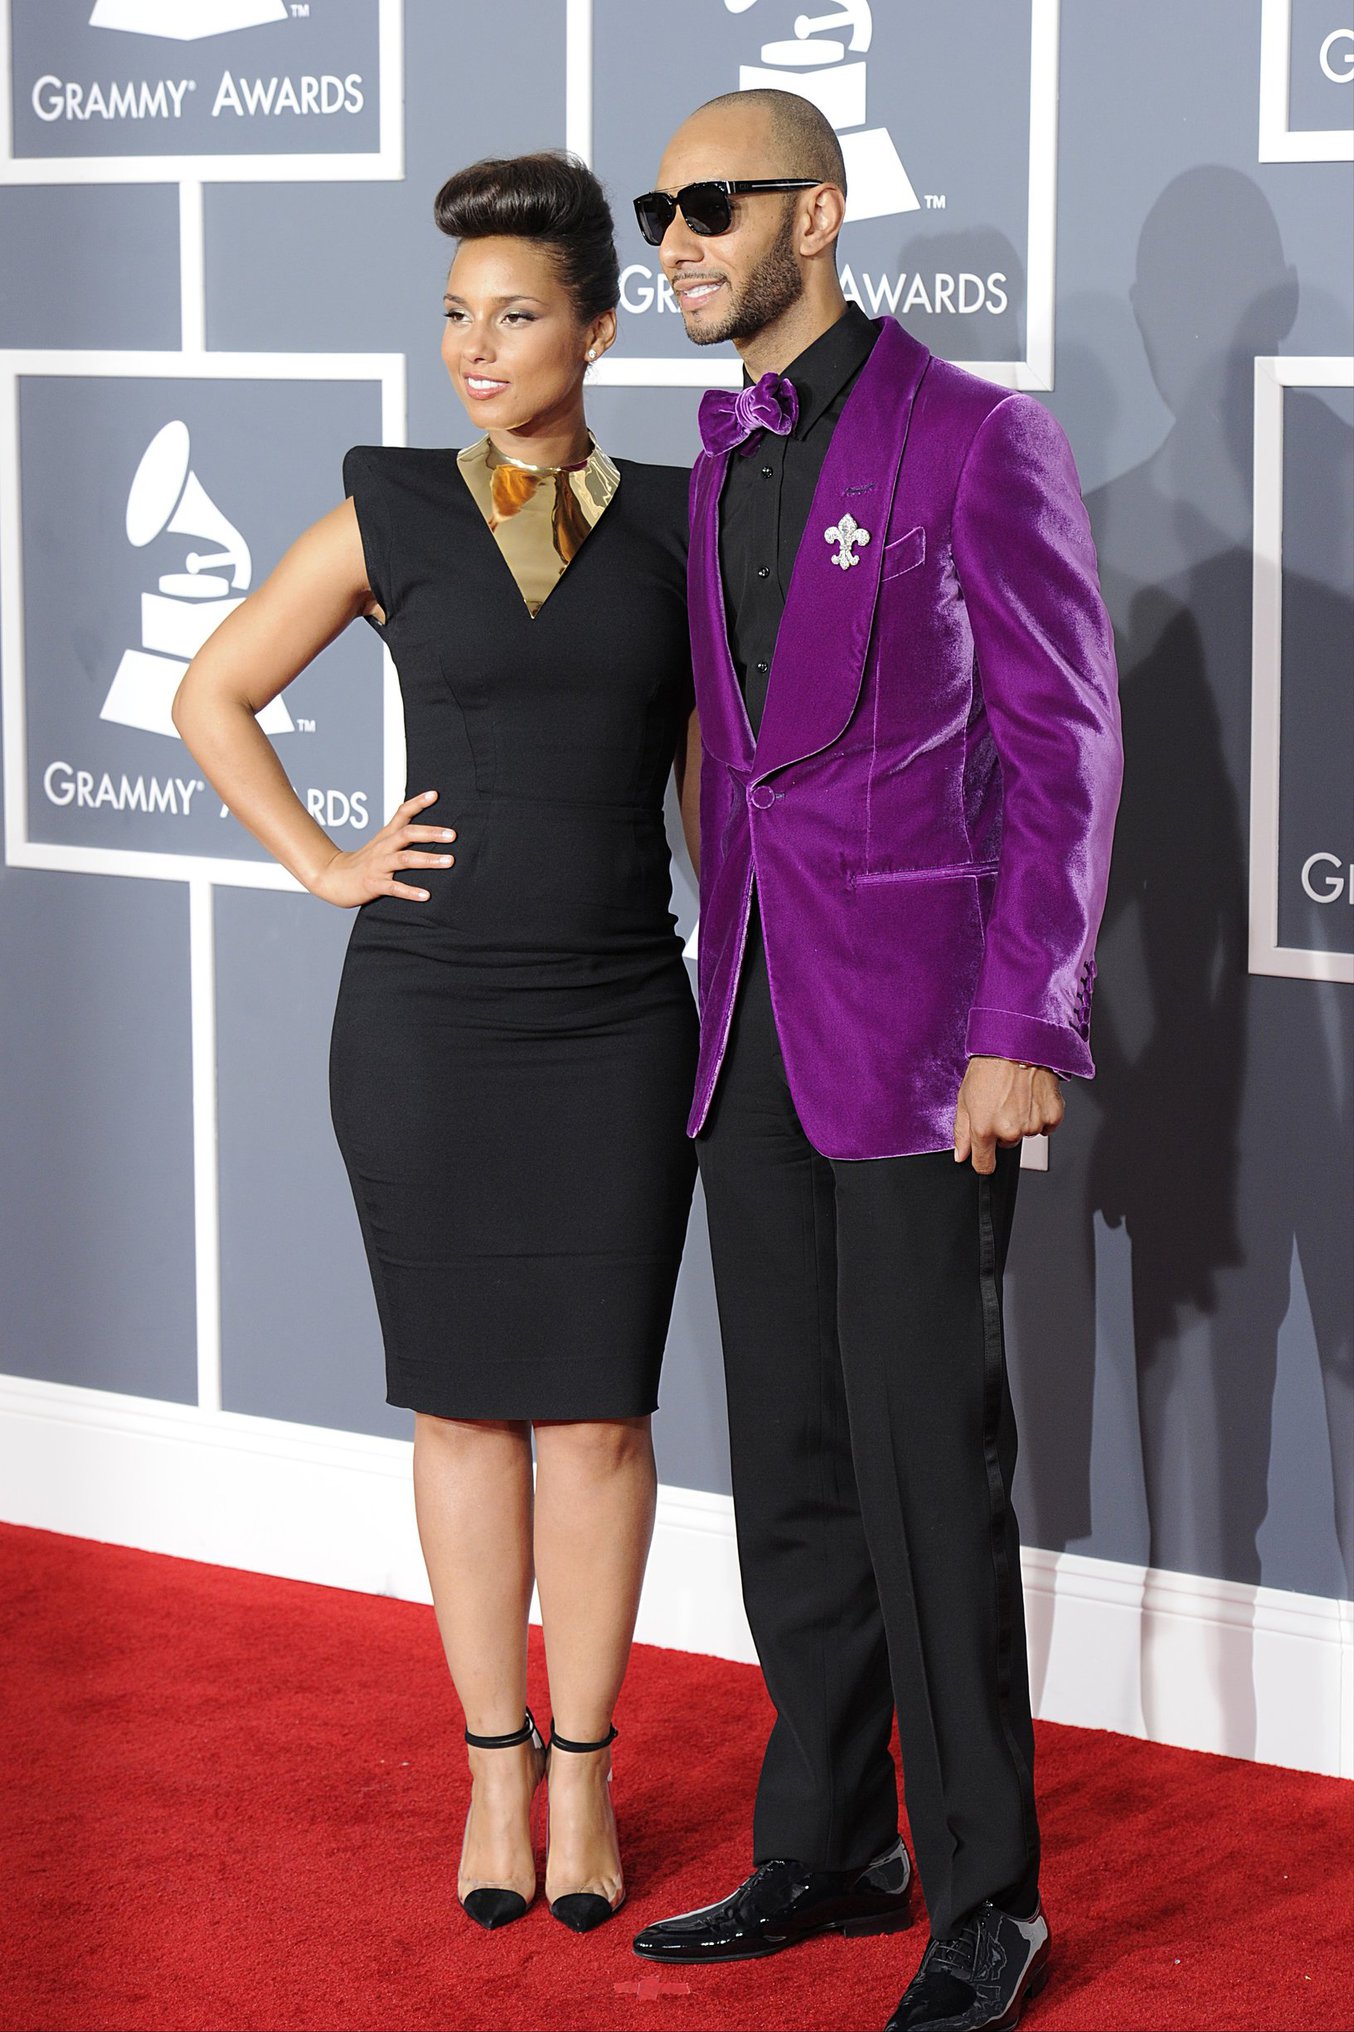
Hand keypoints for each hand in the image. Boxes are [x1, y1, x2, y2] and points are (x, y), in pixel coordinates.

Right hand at [309, 790, 455, 907]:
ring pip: (404, 859)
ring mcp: (378, 865)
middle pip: (407, 834)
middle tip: (453, 835)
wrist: (333, 878)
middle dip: (431, 833)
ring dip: (428, 860)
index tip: (434, 795)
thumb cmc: (363, 862)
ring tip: (449, 861)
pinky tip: (426, 895)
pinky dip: (411, 891)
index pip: (401, 813)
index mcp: (386, 836)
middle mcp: (383, 847)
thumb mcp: (381, 842)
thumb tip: (424, 824)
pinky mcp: (374, 884)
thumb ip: (400, 832)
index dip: (417, 803)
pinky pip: (394, 888)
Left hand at [953, 1056, 1063, 1174]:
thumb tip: (961, 1155)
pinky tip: (1032, 1096)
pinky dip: (1040, 1114)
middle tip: (1001, 1103)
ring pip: (1026, 1133)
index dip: (983, 1161)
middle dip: (1003, 1129)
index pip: (984, 1165)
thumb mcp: (964, 1098)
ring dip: (1022, 1120)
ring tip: (1016, 1095)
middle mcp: (1009, 1131)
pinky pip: (1046, 1126)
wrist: (1017, 1044)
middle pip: (1006, 1144)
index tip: (984, 1155)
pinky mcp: (1052, 1116)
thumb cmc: (989, 1066)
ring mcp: (1032, 1124)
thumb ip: (962, 1132)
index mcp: (985, 1129)